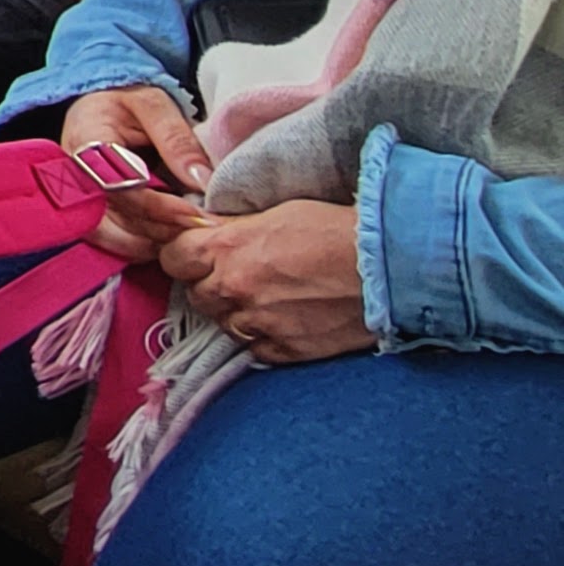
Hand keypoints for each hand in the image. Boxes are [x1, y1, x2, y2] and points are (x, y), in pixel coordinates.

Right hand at [60, 85, 216, 258]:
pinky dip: (136, 245)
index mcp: (86, 139)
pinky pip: (105, 237)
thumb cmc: (127, 99)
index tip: (196, 214)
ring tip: (187, 236)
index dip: (158, 205)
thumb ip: (178, 140)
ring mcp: (75, 192)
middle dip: (160, 228)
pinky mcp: (84, 207)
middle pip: (113, 215)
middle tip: (201, 230)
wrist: (101, 102)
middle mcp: (72, 172)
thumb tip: (202, 181)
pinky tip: (164, 241)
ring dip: (150, 241)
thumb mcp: (155, 104)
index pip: (117, 185)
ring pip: (108, 233)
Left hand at [157, 197, 371, 362]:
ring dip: (237, 312)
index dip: (184, 256)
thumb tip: (207, 231)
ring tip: (270, 297)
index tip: (198, 255)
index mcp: (226, 249)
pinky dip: (265, 337)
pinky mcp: (284, 350)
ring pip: (223, 323)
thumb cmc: (336, 231)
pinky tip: (287, 320)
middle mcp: (234, 288)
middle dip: (212, 284)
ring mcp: (258, 323)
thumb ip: (234, 230)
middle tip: (241, 276)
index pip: (173, 258)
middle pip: (197, 293)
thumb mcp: (276, 215)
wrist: (391, 267)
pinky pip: (255, 348)